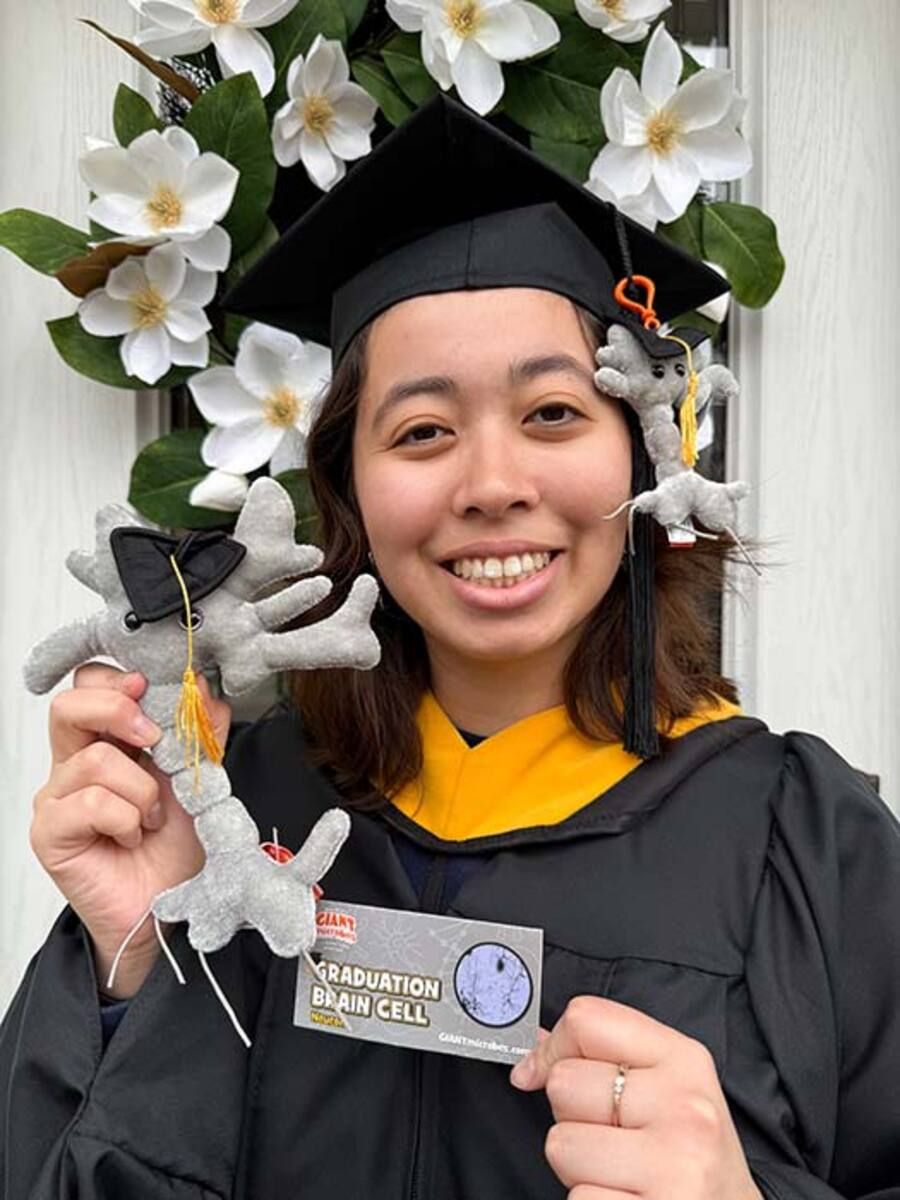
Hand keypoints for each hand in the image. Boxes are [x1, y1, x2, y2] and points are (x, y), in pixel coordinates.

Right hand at [30, 663, 231, 995]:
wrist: (167, 907)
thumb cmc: (176, 845)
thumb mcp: (200, 776)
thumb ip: (200, 731)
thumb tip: (202, 688)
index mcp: (108, 740)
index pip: (91, 683)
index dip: (121, 679)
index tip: (155, 691)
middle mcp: (74, 761)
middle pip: (69, 703)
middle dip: (119, 710)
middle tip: (154, 740)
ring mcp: (57, 796)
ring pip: (94, 758)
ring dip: (140, 789)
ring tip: (152, 817)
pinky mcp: (50, 831)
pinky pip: (90, 804)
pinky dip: (126, 819)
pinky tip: (132, 837)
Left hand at [509, 995, 762, 1199]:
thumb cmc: (692, 1154)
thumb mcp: (669, 1087)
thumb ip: (605, 1057)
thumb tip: (536, 1045)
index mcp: (684, 1060)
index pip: (587, 1019)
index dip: (553, 1047)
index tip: (541, 1071)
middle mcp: (685, 1107)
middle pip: (564, 1083)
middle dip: (571, 1116)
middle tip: (610, 1138)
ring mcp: (675, 1164)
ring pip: (561, 1144)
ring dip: (577, 1167)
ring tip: (618, 1173)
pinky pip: (577, 1198)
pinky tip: (625, 1198)